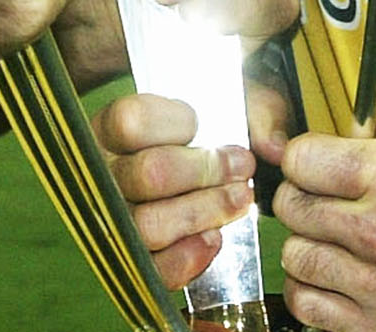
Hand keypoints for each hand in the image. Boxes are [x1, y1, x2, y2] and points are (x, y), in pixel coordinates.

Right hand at [91, 68, 297, 287]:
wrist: (193, 173)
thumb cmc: (210, 134)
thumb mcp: (233, 105)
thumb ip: (257, 113)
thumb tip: (272, 146)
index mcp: (112, 130)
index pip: (130, 122)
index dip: (176, 123)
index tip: (202, 123)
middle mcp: (104, 176)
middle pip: (148, 174)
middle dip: (205, 171)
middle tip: (240, 168)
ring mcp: (114, 222)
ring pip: (149, 225)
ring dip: (203, 213)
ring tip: (238, 201)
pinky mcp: (133, 263)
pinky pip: (153, 271)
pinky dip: (188, 258)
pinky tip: (214, 238)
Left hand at [275, 133, 375, 331]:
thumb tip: (332, 155)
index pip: (301, 159)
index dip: (302, 159)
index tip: (311, 166)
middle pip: (291, 207)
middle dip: (301, 199)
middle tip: (321, 202)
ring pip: (295, 256)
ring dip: (307, 245)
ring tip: (332, 243)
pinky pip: (308, 306)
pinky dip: (312, 291)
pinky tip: (333, 280)